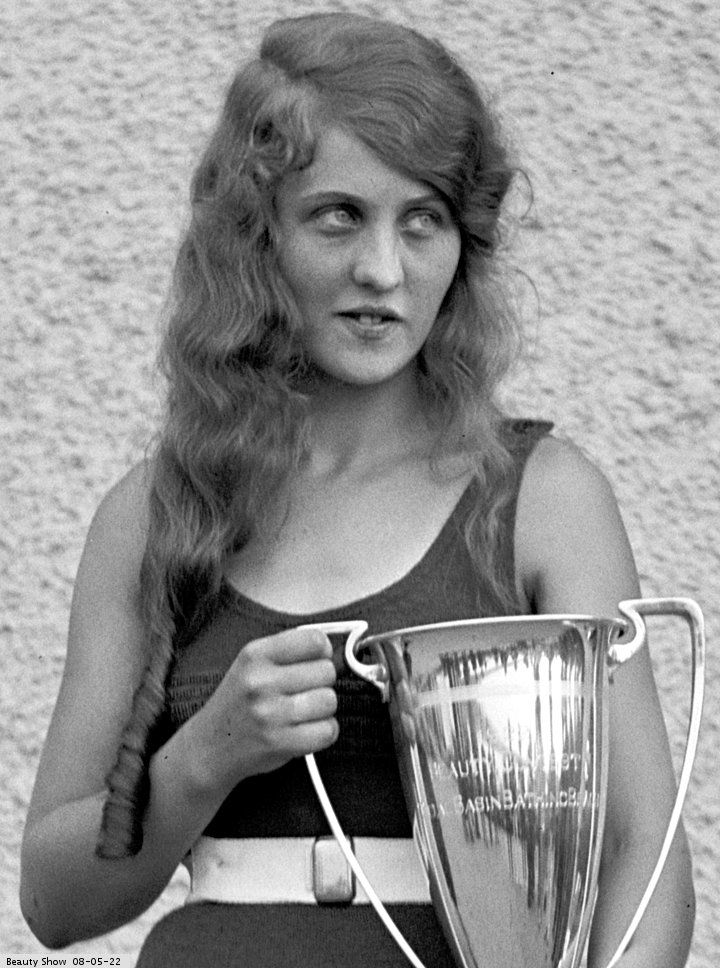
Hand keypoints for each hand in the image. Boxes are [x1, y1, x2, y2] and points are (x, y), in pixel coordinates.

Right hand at [188, 627, 337, 794]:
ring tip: (303, 712)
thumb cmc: (238, 703)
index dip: (322, 651)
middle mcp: (261, 681)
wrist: (209, 746)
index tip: (316, 660)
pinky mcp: (279, 743)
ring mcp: (270, 713)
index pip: (314, 640)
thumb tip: (333, 650)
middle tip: (304, 691)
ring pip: (330, 701)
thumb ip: (288, 651)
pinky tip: (306, 730)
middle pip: (326, 671)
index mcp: (255, 655)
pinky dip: (324, 732)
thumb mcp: (251, 664)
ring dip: (323, 709)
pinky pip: (327, 731)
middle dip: (322, 682)